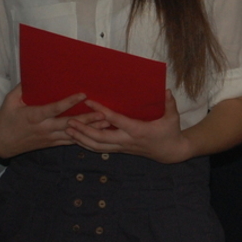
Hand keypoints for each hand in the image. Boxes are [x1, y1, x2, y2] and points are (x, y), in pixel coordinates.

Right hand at [0, 84, 102, 158]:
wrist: (0, 142)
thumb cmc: (5, 118)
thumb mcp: (9, 101)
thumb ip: (21, 88)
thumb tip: (32, 72)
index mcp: (33, 116)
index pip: (54, 109)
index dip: (69, 102)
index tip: (83, 94)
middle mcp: (44, 128)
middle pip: (68, 124)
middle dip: (87, 120)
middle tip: (103, 114)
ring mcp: (49, 137)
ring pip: (73, 135)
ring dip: (90, 130)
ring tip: (106, 124)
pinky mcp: (51, 143)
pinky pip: (69, 141)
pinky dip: (83, 138)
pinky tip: (96, 134)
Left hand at [66, 91, 191, 163]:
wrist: (170, 152)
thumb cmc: (171, 132)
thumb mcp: (173, 117)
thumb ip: (169, 104)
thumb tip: (167, 90)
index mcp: (137, 130)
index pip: (116, 120)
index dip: (101, 112)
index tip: (89, 102)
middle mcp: (127, 140)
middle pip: (100, 138)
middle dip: (83, 130)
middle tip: (69, 121)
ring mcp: (122, 147)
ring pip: (97, 146)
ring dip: (81, 139)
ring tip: (68, 130)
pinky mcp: (120, 150)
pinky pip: (100, 149)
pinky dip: (87, 144)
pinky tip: (77, 139)